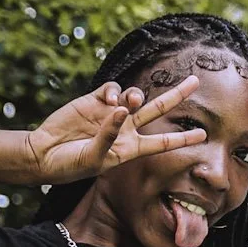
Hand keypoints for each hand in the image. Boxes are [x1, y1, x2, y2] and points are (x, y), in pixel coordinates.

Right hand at [25, 76, 205, 183]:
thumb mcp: (93, 158)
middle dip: (177, 95)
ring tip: (131, 102)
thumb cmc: (70, 164)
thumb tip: (122, 111)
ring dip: (137, 96)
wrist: (44, 154)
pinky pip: (113, 89)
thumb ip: (109, 136)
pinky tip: (110, 102)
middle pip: (158, 109)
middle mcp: (125, 129)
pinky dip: (116, 92)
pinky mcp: (95, 100)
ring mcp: (111, 113)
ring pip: (135, 96)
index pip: (163, 142)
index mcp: (131, 149)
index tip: (203, 135)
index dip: (183, 139)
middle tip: (195, 81)